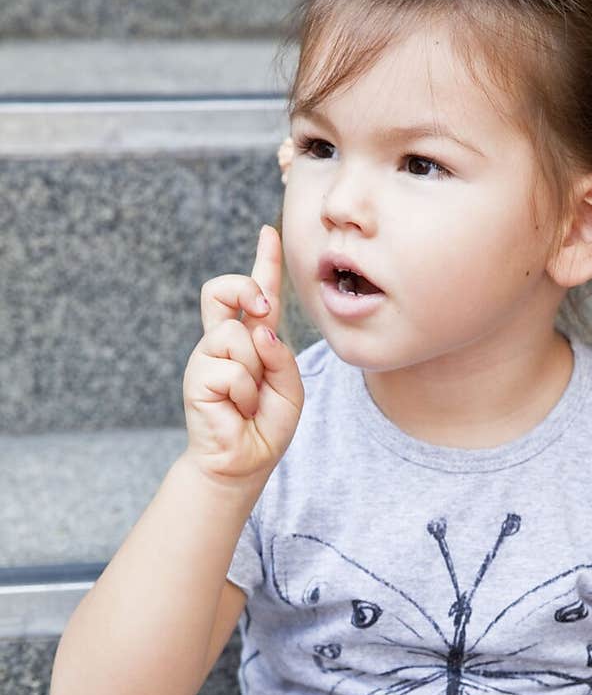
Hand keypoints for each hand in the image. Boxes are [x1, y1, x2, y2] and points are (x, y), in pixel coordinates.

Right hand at [182, 225, 303, 482]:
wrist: (243, 462)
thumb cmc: (266, 426)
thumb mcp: (290, 389)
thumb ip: (282, 357)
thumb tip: (259, 331)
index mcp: (251, 339)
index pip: (256, 294)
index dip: (263, 263)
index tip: (268, 232)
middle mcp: (224, 341)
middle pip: (222, 288)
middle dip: (244, 287)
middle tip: (262, 312)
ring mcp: (207, 356)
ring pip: (236, 335)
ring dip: (255, 372)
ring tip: (250, 400)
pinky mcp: (197, 376)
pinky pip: (232, 369)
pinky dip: (245, 393)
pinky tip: (238, 409)